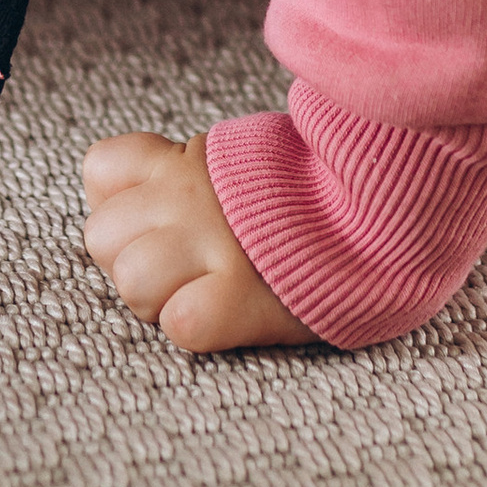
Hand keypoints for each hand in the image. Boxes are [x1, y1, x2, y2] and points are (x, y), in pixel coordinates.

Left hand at [80, 130, 318, 355]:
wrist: (386, 209)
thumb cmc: (313, 193)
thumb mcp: (242, 158)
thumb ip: (188, 171)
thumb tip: (140, 184)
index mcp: (187, 160)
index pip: (101, 169)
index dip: (121, 203)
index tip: (158, 221)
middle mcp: (189, 196)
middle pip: (100, 236)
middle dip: (132, 260)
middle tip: (185, 267)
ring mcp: (213, 244)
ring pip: (130, 282)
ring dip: (161, 301)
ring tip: (207, 293)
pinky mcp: (240, 297)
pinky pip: (180, 325)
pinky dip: (200, 328)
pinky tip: (230, 313)